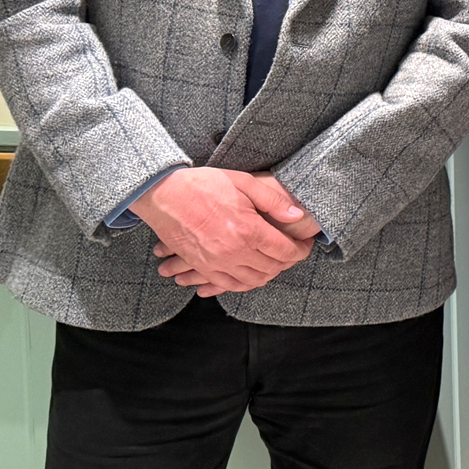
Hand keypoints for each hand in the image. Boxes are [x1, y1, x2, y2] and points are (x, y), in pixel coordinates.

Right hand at [135, 168, 313, 295]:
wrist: (163, 194)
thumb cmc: (203, 185)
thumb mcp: (244, 183)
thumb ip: (273, 201)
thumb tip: (297, 216)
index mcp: (249, 230)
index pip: (285, 251)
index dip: (301, 251)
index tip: (306, 245)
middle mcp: (234, 252)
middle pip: (272, 268)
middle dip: (287, 262)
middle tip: (292, 252)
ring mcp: (216, 263)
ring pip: (252, 282)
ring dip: (267, 275)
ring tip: (274, 263)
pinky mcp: (201, 267)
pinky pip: (227, 286)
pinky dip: (243, 284)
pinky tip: (250, 275)